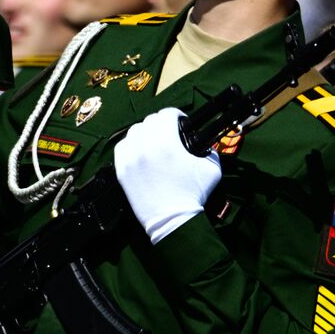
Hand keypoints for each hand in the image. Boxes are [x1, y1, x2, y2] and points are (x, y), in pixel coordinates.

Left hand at [114, 108, 221, 243]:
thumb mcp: (212, 168)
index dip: (176, 114)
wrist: (172, 220)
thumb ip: (210, 149)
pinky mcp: (122, 170)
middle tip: (169, 132)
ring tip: (154, 141)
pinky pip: (122, 146)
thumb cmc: (193, 195)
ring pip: (134, 131)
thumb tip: (204, 140)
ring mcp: (131, 159)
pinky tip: (140, 150)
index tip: (180, 121)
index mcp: (167, 144)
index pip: (166, 114)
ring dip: (146, 132)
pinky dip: (131, 144)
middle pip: (150, 120)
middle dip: (162, 123)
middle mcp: (146, 147)